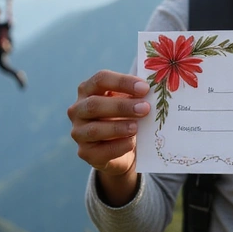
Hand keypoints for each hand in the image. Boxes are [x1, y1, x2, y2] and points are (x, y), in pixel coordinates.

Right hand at [67, 70, 150, 204]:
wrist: (122, 148)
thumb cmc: (125, 116)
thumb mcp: (129, 101)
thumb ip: (136, 95)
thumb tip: (154, 91)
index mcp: (88, 89)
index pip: (100, 79)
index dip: (122, 82)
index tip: (145, 88)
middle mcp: (78, 109)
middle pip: (95, 104)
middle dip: (122, 106)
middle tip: (145, 108)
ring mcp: (78, 132)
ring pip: (94, 129)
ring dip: (118, 127)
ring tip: (137, 127)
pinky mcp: (85, 152)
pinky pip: (100, 151)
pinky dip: (118, 146)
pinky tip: (131, 143)